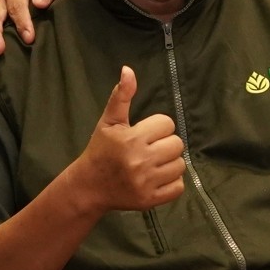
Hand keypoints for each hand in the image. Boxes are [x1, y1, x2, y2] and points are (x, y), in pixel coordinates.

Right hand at [64, 67, 184, 214]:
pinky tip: (156, 178)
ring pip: (180, 166)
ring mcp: (146, 182)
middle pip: (176, 144)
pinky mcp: (150, 200)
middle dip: (165, 145)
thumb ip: (121, 96)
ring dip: (169, 163)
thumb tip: (128, 70)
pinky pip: (178, 187)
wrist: (89, 187)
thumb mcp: (108, 121)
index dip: (157, 127)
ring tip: (153, 164)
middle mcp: (140, 161)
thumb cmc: (101, 150)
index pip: (167, 124)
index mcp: (131, 139)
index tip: (143, 134)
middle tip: (149, 149)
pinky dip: (171, 182)